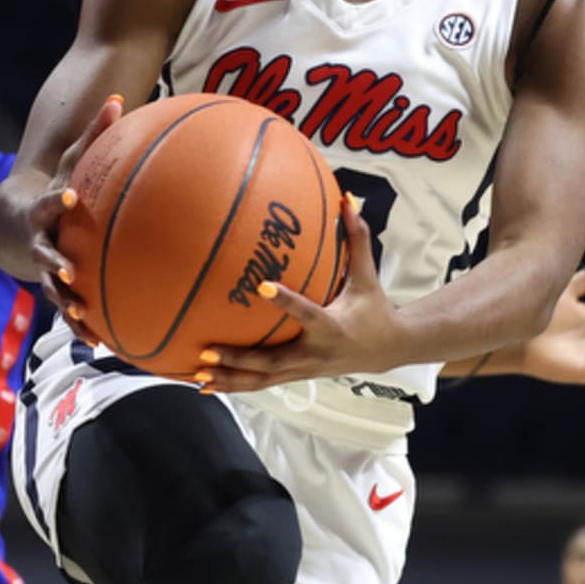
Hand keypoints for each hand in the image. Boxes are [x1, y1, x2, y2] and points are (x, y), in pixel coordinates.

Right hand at [27, 95, 122, 343]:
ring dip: (65, 303)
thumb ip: (92, 135)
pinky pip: (68, 308)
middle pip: (45, 253)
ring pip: (53, 289)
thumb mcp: (68, 161)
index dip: (58, 201)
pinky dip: (81, 325)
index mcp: (46, 211)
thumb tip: (117, 98)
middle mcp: (42, 242)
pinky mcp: (55, 286)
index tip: (71, 199)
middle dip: (53, 262)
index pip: (50, 203)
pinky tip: (101, 341)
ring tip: (81, 318)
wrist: (15, 224)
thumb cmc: (56, 188)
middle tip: (66, 271)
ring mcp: (45, 267)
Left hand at [199, 195, 403, 391]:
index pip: (308, 313)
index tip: (262, 286)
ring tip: (197, 375)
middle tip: (207, 349)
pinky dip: (234, 384)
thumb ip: (357, 238)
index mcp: (332, 326)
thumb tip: (346, 199)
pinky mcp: (297, 375)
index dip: (286, 302)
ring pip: (263, 380)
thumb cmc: (373, 308)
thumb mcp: (367, 275)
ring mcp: (304, 369)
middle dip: (239, 358)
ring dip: (229, 379)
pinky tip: (206, 383)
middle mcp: (315, 353)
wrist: (387, 350)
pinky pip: (262, 383)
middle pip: (273, 362)